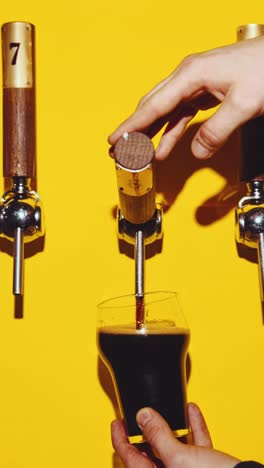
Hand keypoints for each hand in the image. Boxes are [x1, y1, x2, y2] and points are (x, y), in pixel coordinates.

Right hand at [109, 37, 263, 159]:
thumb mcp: (243, 104)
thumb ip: (218, 130)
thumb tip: (197, 151)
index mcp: (191, 75)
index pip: (153, 105)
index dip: (132, 125)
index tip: (115, 140)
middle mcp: (188, 77)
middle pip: (152, 106)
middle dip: (134, 129)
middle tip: (118, 150)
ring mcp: (195, 84)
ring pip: (164, 111)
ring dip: (150, 133)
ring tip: (136, 152)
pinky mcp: (204, 92)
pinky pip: (180, 114)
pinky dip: (170, 131)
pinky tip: (164, 146)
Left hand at [111, 403, 239, 466]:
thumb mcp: (178, 457)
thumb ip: (158, 435)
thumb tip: (143, 416)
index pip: (128, 457)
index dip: (120, 437)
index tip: (116, 421)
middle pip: (150, 450)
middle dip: (147, 428)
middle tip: (142, 412)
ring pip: (173, 446)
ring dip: (172, 425)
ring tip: (168, 409)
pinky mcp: (204, 467)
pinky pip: (194, 445)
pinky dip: (192, 428)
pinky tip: (191, 412)